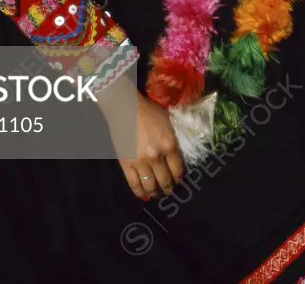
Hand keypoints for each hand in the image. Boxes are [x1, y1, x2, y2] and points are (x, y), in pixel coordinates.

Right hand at [98, 76, 184, 199]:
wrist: (125, 108)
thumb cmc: (148, 111)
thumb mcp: (168, 122)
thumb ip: (173, 140)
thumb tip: (176, 156)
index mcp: (169, 145)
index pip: (178, 170)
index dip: (179, 178)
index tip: (178, 181)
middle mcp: (157, 157)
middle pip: (165, 181)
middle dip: (168, 189)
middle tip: (169, 191)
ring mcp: (141, 163)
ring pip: (150, 186)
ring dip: (155, 193)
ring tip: (157, 194)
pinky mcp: (126, 165)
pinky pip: (134, 185)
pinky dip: (140, 193)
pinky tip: (144, 196)